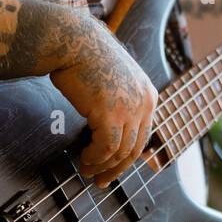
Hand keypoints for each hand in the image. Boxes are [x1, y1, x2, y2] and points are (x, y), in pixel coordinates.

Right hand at [50, 29, 157, 188]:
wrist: (73, 41)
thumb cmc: (86, 58)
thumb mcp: (114, 82)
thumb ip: (119, 104)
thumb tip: (109, 132)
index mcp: (149, 95)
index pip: (143, 135)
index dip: (128, 156)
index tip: (113, 168)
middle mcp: (145, 102)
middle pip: (135, 148)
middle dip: (117, 169)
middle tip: (101, 181)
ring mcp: (130, 109)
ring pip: (120, 152)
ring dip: (101, 166)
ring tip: (86, 171)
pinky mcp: (111, 114)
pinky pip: (105, 148)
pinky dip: (94, 158)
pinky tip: (84, 160)